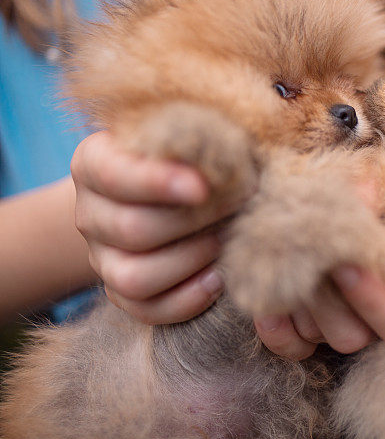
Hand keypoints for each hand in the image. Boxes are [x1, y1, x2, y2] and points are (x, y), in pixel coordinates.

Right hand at [72, 131, 248, 323]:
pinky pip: (147, 310)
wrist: (173, 189)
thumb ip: (200, 133)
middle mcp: (89, 213)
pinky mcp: (121, 292)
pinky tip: (219, 277)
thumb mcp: (191, 128)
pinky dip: (188, 300)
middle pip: (132, 230)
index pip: (115, 175)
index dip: (158, 183)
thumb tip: (229, 153)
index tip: (202, 186)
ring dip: (192, 261)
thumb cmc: (191, 151)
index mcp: (95, 162)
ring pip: (135, 277)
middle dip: (194, 222)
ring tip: (228, 239)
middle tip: (240, 205)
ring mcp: (101, 257)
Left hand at [253, 172, 384, 358]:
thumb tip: (368, 189)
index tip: (345, 266)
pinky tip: (266, 309)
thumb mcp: (353, 206)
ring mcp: (332, 333)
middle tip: (307, 268)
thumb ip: (363, 205)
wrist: (303, 223)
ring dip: (300, 307)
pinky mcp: (302, 340)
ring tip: (287, 270)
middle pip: (354, 337)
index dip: (373, 299)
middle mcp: (368, 323)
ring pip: (318, 338)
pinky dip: (277, 332)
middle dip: (326, 303)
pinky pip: (291, 349)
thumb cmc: (340, 215)